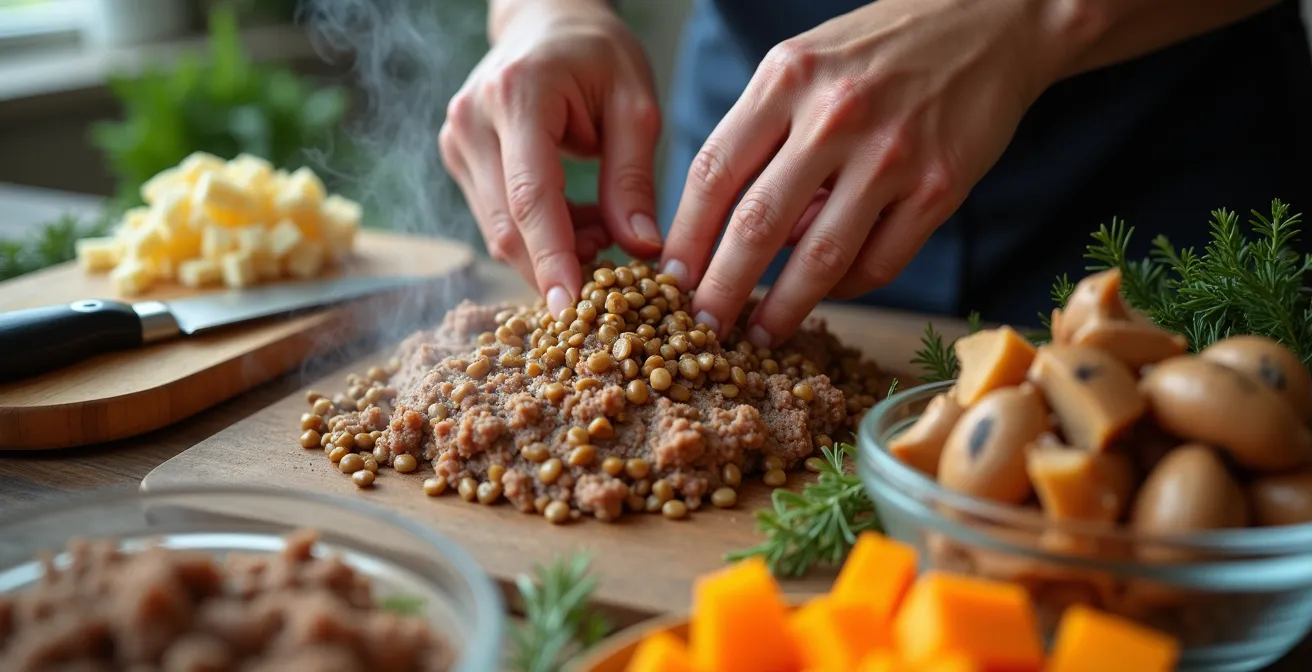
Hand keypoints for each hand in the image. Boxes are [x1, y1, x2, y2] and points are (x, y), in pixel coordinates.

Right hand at [439, 0, 663, 315]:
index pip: (530, 195)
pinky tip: (579, 219)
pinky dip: (540, 234)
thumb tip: (640, 250)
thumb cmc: (598, 55)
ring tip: (603, 231)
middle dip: (556, 265)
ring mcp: (456, 141)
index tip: (571, 308)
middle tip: (611, 274)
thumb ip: (633, 179)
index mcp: (517, 95)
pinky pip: (496, 218)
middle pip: (505, 224)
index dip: (551, 257)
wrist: (546, 20)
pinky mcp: (457, 158)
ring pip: (498, 230)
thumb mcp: (635, 105)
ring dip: (551, 251)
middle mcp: (471, 120)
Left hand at [660, 0, 1073, 345]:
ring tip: (758, 335)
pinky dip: (846, 288)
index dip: (685, 236)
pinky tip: (828, 293)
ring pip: (818, 258)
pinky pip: (880, 262)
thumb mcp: (805, 66)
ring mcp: (892, 153)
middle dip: (720, 289)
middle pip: (756, 224)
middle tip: (701, 329)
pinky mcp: (939, 186)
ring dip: (781, 308)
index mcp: (787, 78)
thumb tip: (729, 226)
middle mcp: (835, 114)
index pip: (714, 171)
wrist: (991, 24)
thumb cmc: (880, 51)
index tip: (668, 280)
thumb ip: (763, 134)